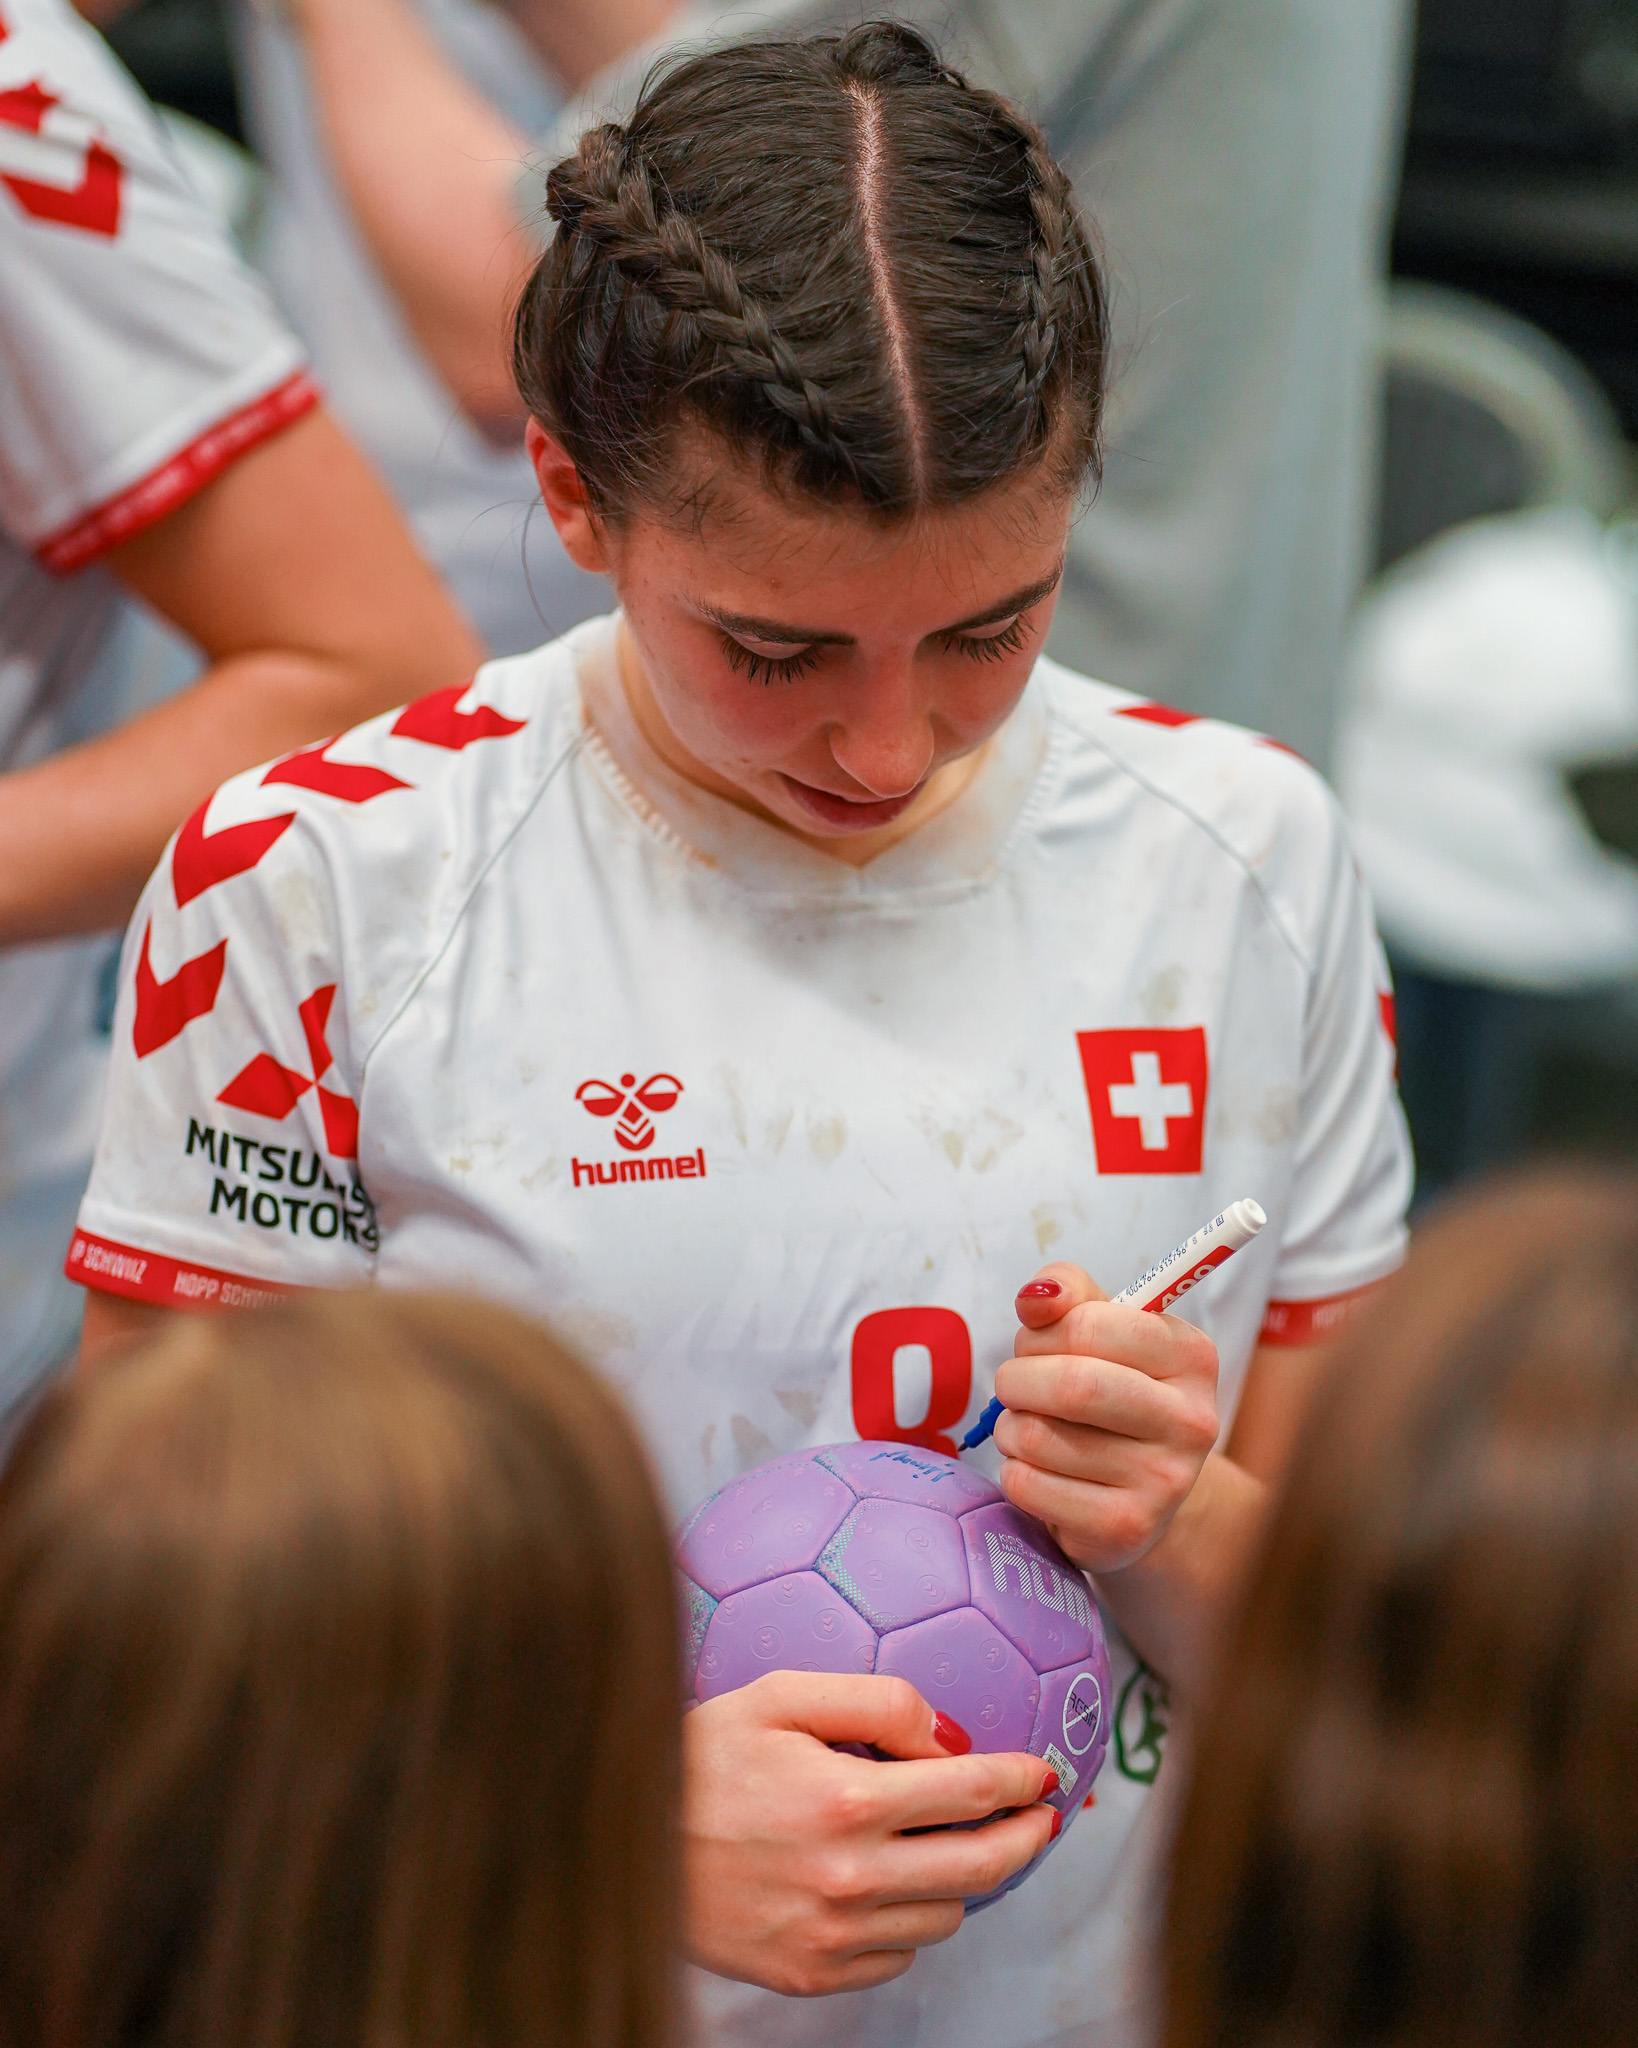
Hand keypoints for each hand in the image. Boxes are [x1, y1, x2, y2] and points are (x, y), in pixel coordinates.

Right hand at [683, 1671, 1058, 1995]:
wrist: (621, 1847)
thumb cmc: (700, 1760)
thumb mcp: (779, 1698)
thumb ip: (874, 1701)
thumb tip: (947, 1734)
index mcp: (848, 1799)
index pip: (971, 1791)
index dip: (1019, 1781)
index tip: (1042, 1773)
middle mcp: (850, 1877)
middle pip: (980, 1866)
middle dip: (1024, 1838)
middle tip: (1039, 1819)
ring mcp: (833, 1935)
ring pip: (945, 1915)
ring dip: (963, 1879)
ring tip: (949, 1845)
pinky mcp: (812, 1974)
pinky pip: (898, 1956)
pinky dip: (909, 1921)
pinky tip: (889, 1885)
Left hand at [992, 1263, 1219, 1574]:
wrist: (1141, 1497)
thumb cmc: (1111, 1395)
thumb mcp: (1101, 1330)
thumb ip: (1067, 1292)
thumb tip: (1035, 1297)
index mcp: (1192, 1356)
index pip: (1091, 1323)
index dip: (1042, 1332)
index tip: (1035, 1344)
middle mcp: (1192, 1420)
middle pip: (1072, 1384)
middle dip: (1018, 1379)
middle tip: (1013, 1385)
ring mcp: (1164, 1481)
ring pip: (1040, 1437)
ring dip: (1010, 1427)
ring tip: (1026, 1428)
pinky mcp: (1125, 1528)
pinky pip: (1030, 1485)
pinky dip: (1013, 1471)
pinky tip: (1036, 1469)